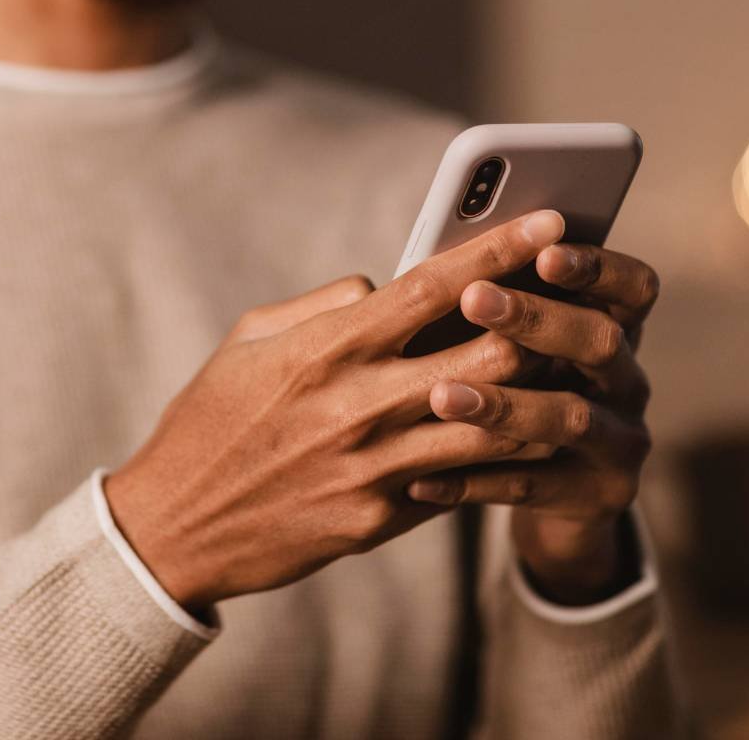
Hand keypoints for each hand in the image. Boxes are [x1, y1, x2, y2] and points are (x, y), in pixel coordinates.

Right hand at [104, 210, 567, 612]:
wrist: (174, 527)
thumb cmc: (209, 420)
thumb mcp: (248, 340)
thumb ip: (324, 305)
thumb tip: (385, 285)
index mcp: (327, 347)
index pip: (434, 285)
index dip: (501, 249)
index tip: (553, 222)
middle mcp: (360, 404)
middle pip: (490, 351)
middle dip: (542, 322)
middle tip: (574, 302)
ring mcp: (375, 468)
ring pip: (496, 423)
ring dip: (539, 393)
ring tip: (571, 371)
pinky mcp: (380, 519)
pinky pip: (461, 480)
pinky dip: (497, 453)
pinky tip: (525, 435)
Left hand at [405, 243, 660, 603]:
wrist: (556, 499)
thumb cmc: (518, 391)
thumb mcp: (517, 346)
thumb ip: (493, 307)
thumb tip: (434, 258)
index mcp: (614, 329)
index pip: (632, 287)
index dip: (596, 267)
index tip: (544, 251)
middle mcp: (628, 382)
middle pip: (602, 341)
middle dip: (538, 318)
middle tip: (474, 299)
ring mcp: (620, 442)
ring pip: (570, 418)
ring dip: (504, 403)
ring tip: (441, 395)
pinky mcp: (598, 497)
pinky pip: (532, 487)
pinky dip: (473, 481)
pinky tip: (419, 480)